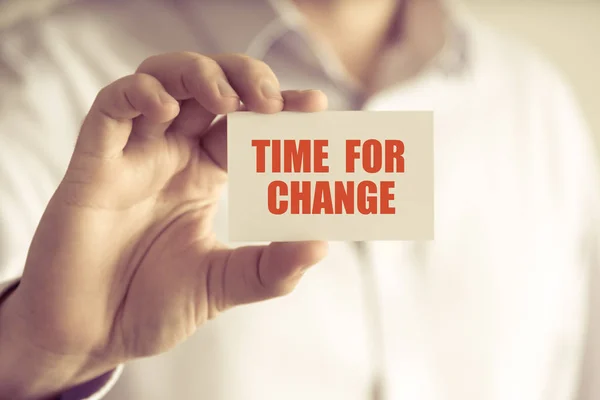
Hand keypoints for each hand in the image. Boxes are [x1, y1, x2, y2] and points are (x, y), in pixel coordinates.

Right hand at [0, 52, 327, 398]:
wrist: (91, 335)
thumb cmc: (152, 306)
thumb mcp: (223, 285)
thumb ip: (272, 269)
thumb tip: (322, 244)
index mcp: (204, 175)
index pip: (245, 123)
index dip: (280, 106)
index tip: (316, 104)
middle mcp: (171, 155)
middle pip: (207, 85)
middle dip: (243, 77)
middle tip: (272, 99)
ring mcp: (132, 155)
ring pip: (161, 78)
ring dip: (198, 74)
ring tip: (228, 99)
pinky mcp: (93, 163)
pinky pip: (111, 107)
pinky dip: (140, 95)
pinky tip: (166, 112)